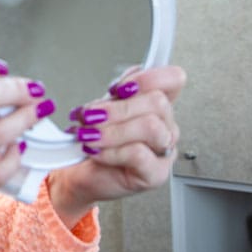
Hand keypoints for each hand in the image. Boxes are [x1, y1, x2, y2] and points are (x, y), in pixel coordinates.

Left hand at [47, 65, 185, 226]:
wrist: (78, 172)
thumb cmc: (93, 139)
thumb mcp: (101, 107)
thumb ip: (116, 92)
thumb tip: (122, 83)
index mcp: (155, 104)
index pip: (173, 79)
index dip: (149, 78)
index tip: (119, 88)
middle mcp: (164, 125)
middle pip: (158, 102)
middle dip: (117, 108)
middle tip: (90, 115)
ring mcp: (163, 150)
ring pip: (151, 127)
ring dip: (113, 130)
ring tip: (89, 135)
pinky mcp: (156, 174)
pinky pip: (138, 154)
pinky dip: (111, 151)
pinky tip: (96, 152)